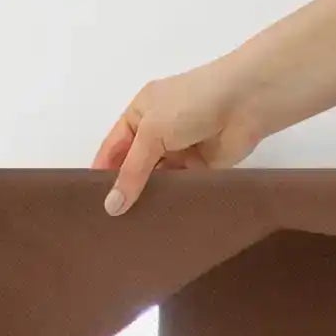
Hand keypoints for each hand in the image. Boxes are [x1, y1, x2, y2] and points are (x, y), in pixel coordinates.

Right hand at [92, 57, 267, 216]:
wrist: (245, 102)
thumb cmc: (192, 104)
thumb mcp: (152, 132)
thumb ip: (132, 171)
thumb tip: (112, 207)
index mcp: (139, 114)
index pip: (112, 148)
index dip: (101, 174)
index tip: (90, 204)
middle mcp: (156, 133)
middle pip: (133, 167)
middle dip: (123, 191)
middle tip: (108, 227)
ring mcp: (178, 152)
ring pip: (156, 181)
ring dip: (147, 201)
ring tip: (129, 233)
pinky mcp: (199, 170)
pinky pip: (179, 190)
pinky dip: (170, 203)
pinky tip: (158, 225)